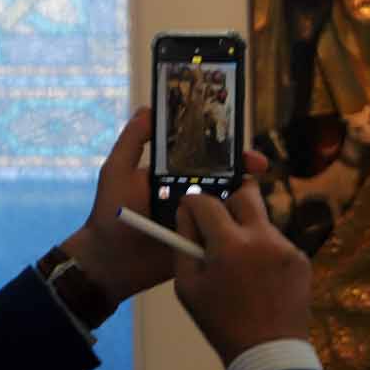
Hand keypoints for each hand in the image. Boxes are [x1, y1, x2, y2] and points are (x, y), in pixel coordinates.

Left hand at [61, 108, 268, 306]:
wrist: (110, 261)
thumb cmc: (111, 213)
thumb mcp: (116, 171)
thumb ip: (132, 141)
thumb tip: (150, 108)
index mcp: (174, 173)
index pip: (204, 154)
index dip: (224, 145)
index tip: (238, 139)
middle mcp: (191, 192)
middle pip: (225, 175)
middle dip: (244, 167)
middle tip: (258, 165)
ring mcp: (199, 218)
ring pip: (229, 202)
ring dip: (246, 194)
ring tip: (254, 190)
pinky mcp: (202, 241)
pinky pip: (225, 231)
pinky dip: (238, 224)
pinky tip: (249, 217)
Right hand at [174, 182, 311, 366]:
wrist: (268, 352)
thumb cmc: (220, 322)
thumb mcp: (188, 287)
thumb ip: (183, 245)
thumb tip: (185, 213)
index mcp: (230, 244)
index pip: (207, 202)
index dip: (193, 202)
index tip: (190, 208)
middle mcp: (262, 236)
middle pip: (245, 193)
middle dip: (228, 199)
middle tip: (220, 218)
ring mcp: (286, 246)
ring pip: (261, 221)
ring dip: (247, 231)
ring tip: (240, 264)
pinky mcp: (302, 258)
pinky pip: (277, 243)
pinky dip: (265, 251)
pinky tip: (260, 278)